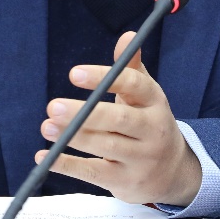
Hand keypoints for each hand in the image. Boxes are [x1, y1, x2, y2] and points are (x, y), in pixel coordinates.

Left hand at [37, 31, 201, 205]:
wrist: (173, 173)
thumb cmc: (149, 124)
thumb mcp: (146, 97)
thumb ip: (131, 69)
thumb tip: (126, 36)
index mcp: (155, 102)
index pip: (133, 85)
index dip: (103, 78)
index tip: (74, 74)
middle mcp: (152, 130)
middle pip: (119, 119)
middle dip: (84, 113)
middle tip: (52, 106)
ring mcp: (141, 158)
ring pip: (105, 145)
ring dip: (73, 136)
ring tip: (46, 126)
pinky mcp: (125, 182)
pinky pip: (94, 172)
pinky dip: (68, 165)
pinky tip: (46, 156)